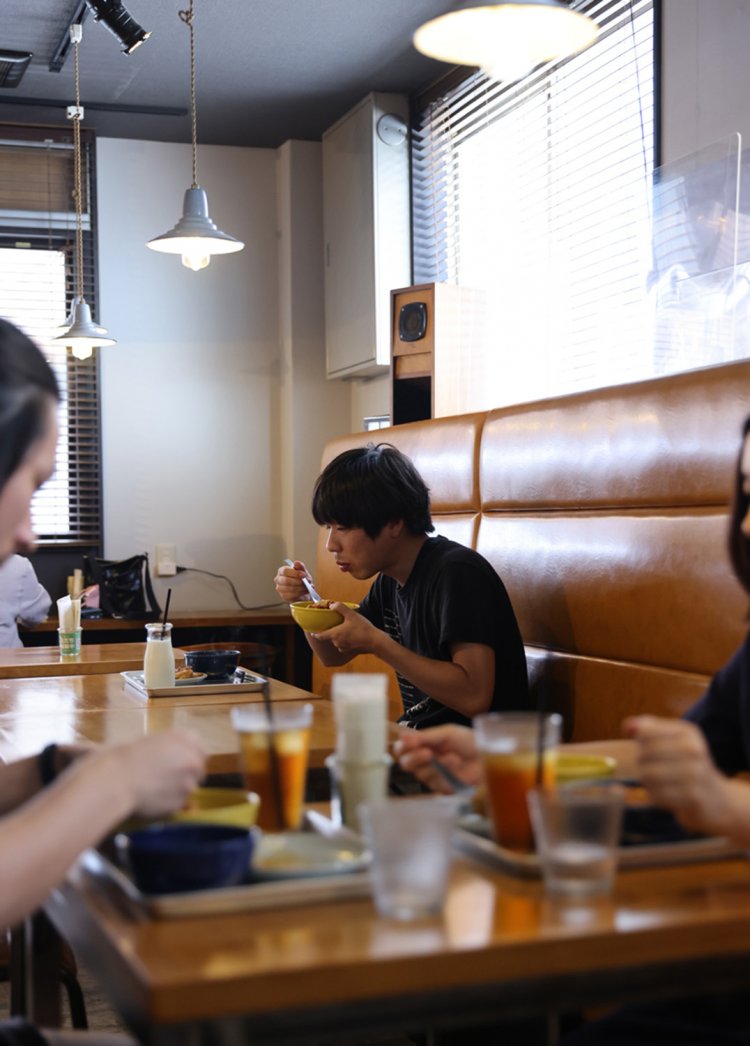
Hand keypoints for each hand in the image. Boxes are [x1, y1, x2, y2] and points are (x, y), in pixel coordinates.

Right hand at [112, 730, 206, 818]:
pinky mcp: (180, 802)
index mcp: (185, 740)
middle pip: (199, 769)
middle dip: (188, 773)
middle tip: (169, 777)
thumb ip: (172, 745)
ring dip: (179, 788)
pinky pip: (179, 802)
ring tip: (158, 788)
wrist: (116, 780)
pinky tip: (153, 798)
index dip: (191, 756)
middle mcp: (192, 760)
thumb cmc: (126, 756)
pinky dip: (170, 801)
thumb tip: (179, 752)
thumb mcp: (152, 741)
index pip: (201, 749)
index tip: (182, 762)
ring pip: (190, 787)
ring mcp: (189, 783)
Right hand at [274, 559, 310, 603]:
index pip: (285, 571)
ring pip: (289, 589)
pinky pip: (291, 595)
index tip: (304, 575)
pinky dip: (300, 593)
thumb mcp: (303, 571)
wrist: (303, 590)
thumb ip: (300, 566)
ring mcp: (280, 589)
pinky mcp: (284, 596)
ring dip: (300, 588)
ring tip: (307, 586)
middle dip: (298, 581)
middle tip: (307, 581)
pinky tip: (305, 591)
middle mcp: (278, 579)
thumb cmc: (301, 579)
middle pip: (286, 580)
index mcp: (282, 571)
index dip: (294, 573)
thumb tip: (296, 562)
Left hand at [312, 602, 377, 653]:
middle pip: (331, 637)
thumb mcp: (351, 615)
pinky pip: (346, 645)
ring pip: (338, 641)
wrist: (375, 641)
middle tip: (339, 624)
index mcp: (334, 634)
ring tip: (349, 629)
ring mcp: (344, 648)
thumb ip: (340, 608)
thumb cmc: (362, 628)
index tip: (312, 632)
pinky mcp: (351, 651)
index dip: (315, 633)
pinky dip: (348, 641)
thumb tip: (332, 604)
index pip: (320, 636)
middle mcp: (337, 643)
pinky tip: (354, 636)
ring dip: (341, 636)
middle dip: (333, 631)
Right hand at [394, 724, 481, 792]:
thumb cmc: (469, 742)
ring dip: (437, 765)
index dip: (402, 747)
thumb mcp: (448, 733)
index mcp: (422, 745)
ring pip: (422, 775)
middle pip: (406, 764)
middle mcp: (424, 761)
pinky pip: (436, 785)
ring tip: (453, 758)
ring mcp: (433, 776)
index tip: (410, 743)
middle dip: (416, 758)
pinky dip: (447, 774)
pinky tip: (457, 766)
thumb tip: (403, 736)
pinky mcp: (443, 788)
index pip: (402, 748)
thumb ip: (426, 736)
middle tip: (428, 753)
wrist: (489, 756)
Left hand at [624, 715, 732, 834]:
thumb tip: (627, 726)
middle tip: (652, 768)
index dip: (638, 741)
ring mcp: (695, 774)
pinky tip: (666, 795)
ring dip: (646, 782)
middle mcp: (693, 750)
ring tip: (658, 783)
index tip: (645, 746)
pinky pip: (656, 795)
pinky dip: (655, 796)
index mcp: (687, 732)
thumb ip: (648, 728)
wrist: (717, 799)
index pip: (645, 731)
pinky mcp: (692, 797)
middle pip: (643, 754)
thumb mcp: (674, 740)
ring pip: (647, 775)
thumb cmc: (688, 766)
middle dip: (641, 763)